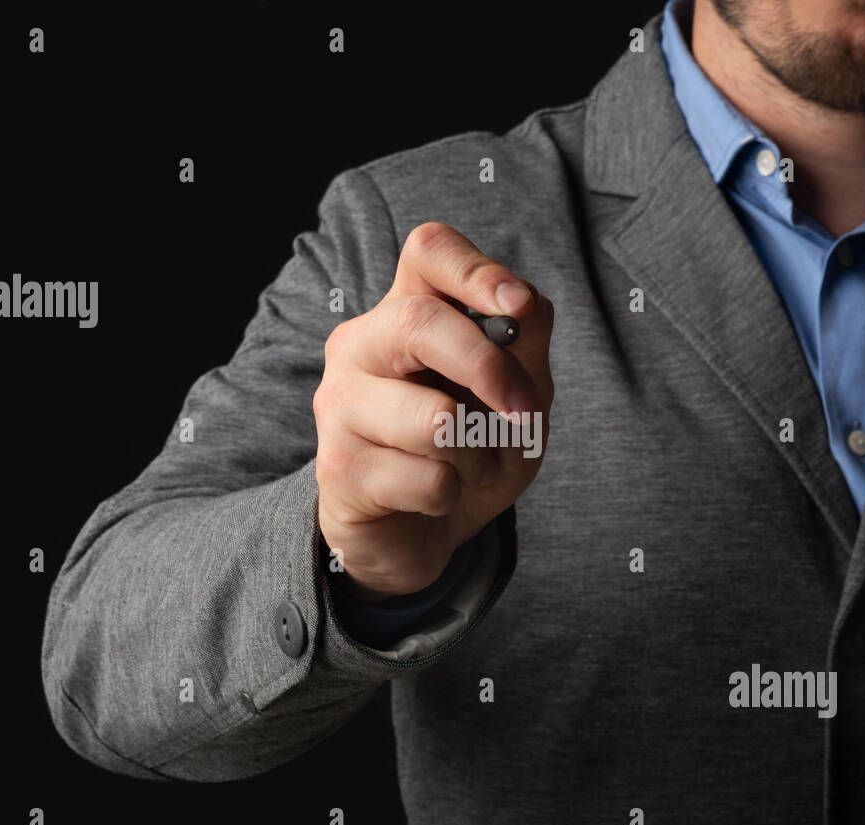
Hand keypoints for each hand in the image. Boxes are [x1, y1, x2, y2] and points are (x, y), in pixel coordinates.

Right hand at [313, 221, 554, 599]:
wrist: (418, 534)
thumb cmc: (469, 453)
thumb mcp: (518, 397)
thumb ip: (526, 347)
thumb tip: (526, 305)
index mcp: (405, 312)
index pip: (428, 250)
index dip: (477, 270)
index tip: (517, 304)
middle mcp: (360, 346)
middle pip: (419, 323)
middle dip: (491, 371)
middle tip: (526, 414)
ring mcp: (340, 406)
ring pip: (434, 418)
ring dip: (480, 454)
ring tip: (469, 466)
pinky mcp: (338, 469)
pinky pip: (428, 479)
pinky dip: (454, 495)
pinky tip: (433, 497)